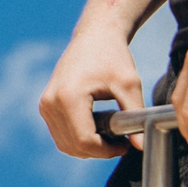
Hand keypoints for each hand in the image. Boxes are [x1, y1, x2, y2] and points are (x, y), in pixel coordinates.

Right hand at [39, 24, 143, 158]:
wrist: (94, 35)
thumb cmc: (112, 56)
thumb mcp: (129, 84)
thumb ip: (135, 115)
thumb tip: (142, 146)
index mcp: (68, 96)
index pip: (84, 141)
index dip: (107, 150)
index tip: (126, 144)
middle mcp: (50, 102)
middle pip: (74, 146)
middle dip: (99, 150)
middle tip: (121, 139)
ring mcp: (45, 104)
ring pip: (66, 144)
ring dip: (89, 146)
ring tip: (110, 131)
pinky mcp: (46, 105)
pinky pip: (61, 135)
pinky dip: (78, 139)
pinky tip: (97, 126)